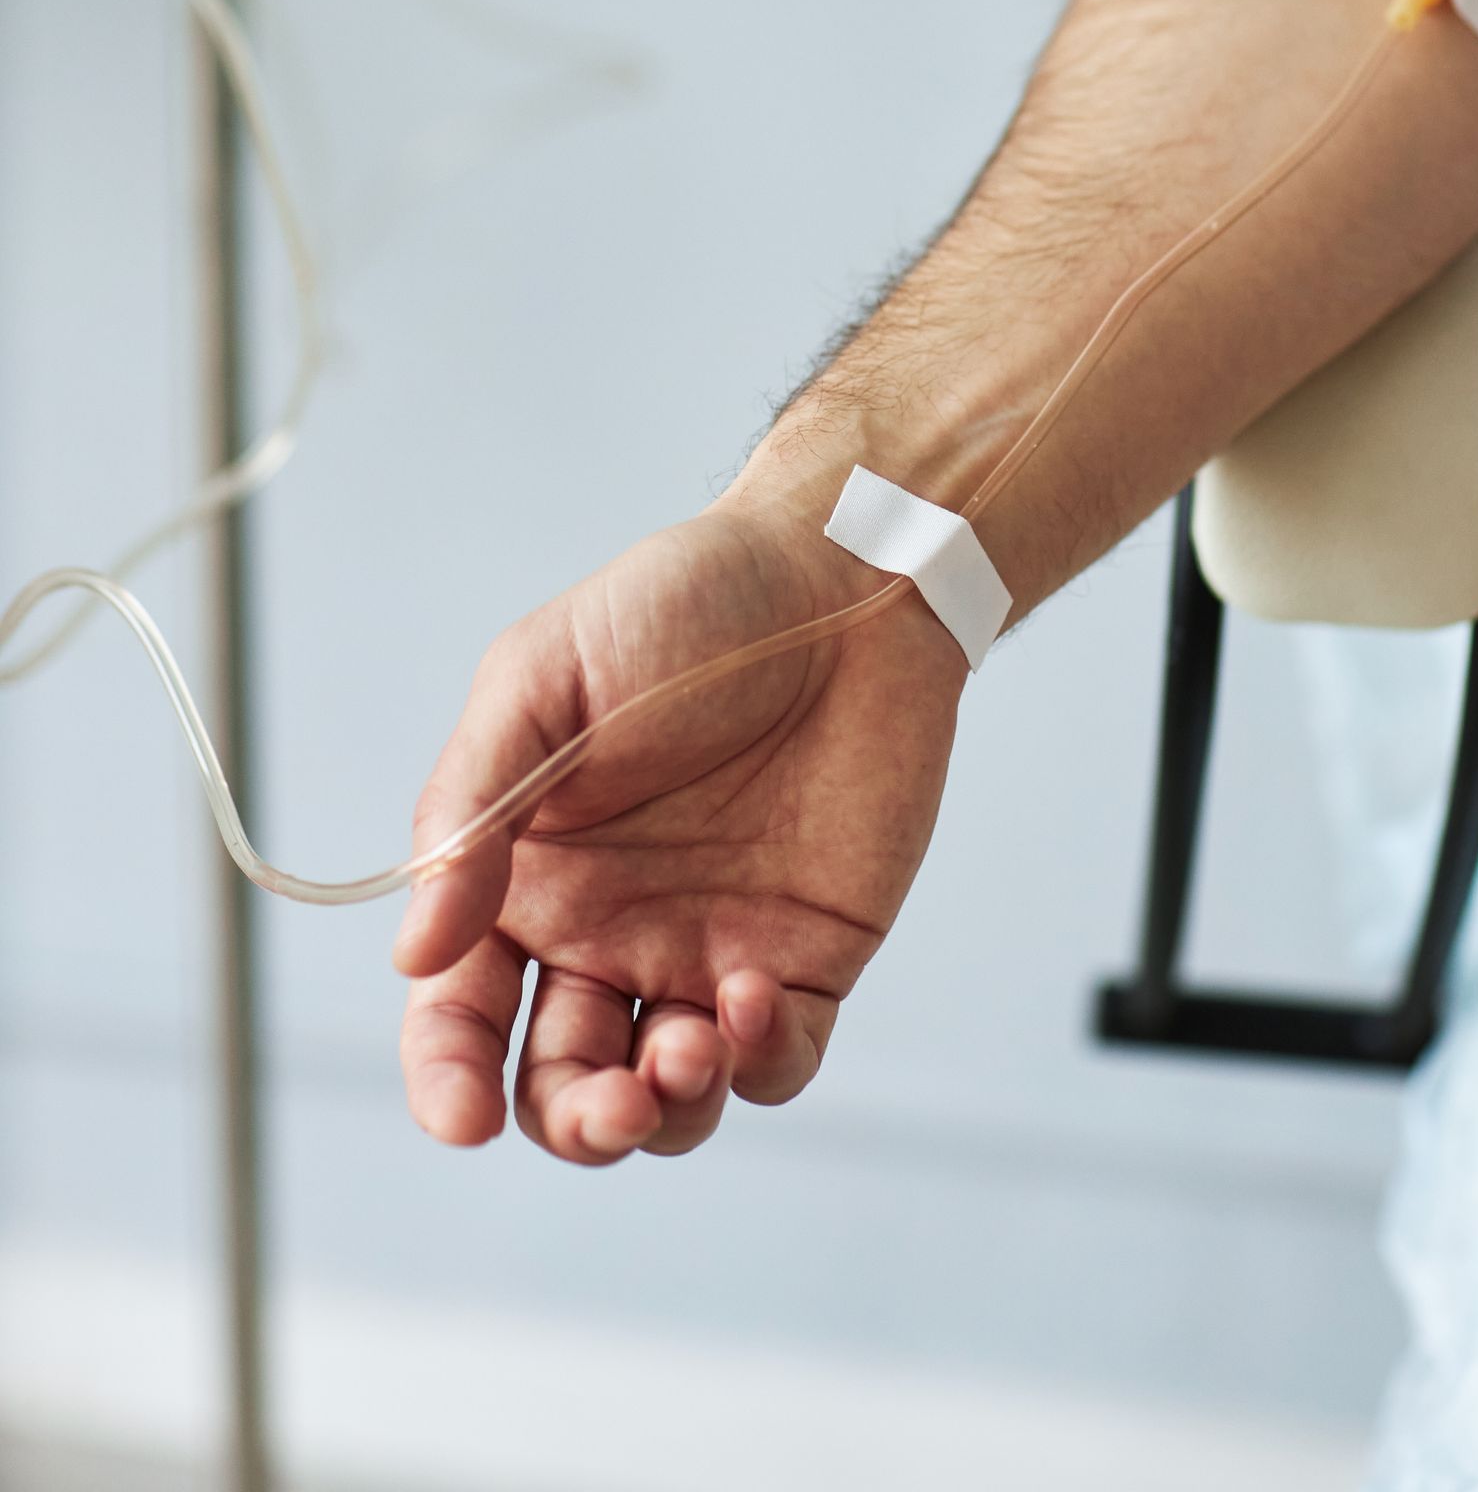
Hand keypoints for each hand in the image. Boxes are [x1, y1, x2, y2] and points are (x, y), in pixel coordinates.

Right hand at [395, 491, 966, 1163]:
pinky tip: (752, 994)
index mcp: (526, 877)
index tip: (462, 1116)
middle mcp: (608, 932)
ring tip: (689, 1050)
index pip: (461, 1013)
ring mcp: (707, 949)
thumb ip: (472, 810)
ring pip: (669, 1103)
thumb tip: (415, 952)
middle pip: (562, 1087)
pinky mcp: (806, 956)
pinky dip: (758, 1064)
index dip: (448, 1080)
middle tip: (614, 1099)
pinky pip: (776, 1063)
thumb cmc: (680, 607)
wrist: (840, 577)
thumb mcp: (542, 678)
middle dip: (578, 1123)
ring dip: (666, 1112)